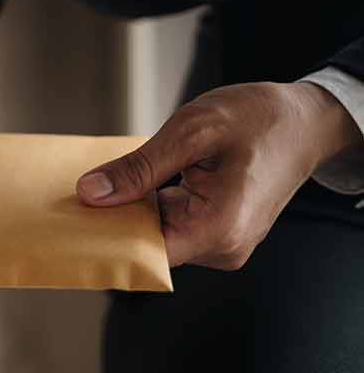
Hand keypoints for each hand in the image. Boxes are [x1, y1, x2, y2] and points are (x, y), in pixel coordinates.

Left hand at [76, 82, 360, 269]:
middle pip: (147, 245)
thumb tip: (90, 193)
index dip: (104, 239)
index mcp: (219, 229)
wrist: (305, 119)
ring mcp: (222, 242)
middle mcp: (223, 247)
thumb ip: (139, 168)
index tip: (67, 223)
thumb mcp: (192, 132)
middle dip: (111, 220)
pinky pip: (170, 225)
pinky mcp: (217, 231)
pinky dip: (147, 206)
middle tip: (73, 194)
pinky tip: (128, 184)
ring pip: (155, 235)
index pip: (144, 254)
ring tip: (99, 184)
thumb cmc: (258, 118)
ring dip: (128, 210)